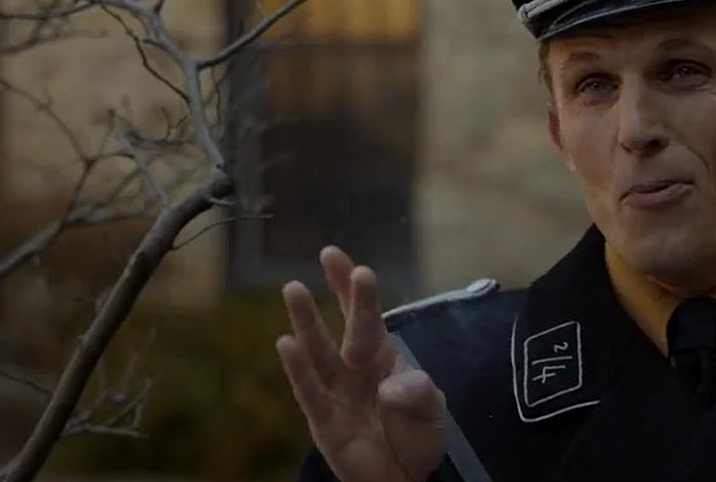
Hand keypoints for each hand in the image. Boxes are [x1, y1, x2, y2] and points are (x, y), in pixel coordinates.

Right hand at [277, 246, 446, 481]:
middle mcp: (355, 367)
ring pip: (319, 351)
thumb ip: (416, 393)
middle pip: (346, 324)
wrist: (406, 478)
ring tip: (294, 288)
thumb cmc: (417, 435)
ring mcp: (336, 391)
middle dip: (340, 291)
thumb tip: (387, 386)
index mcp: (383, 356)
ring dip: (307, 321)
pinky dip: (298, 369)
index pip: (369, 316)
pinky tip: (285, 343)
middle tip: (329, 256)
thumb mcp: (430, 410)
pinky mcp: (323, 421)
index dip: (358, 290)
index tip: (348, 261)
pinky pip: (309, 392)